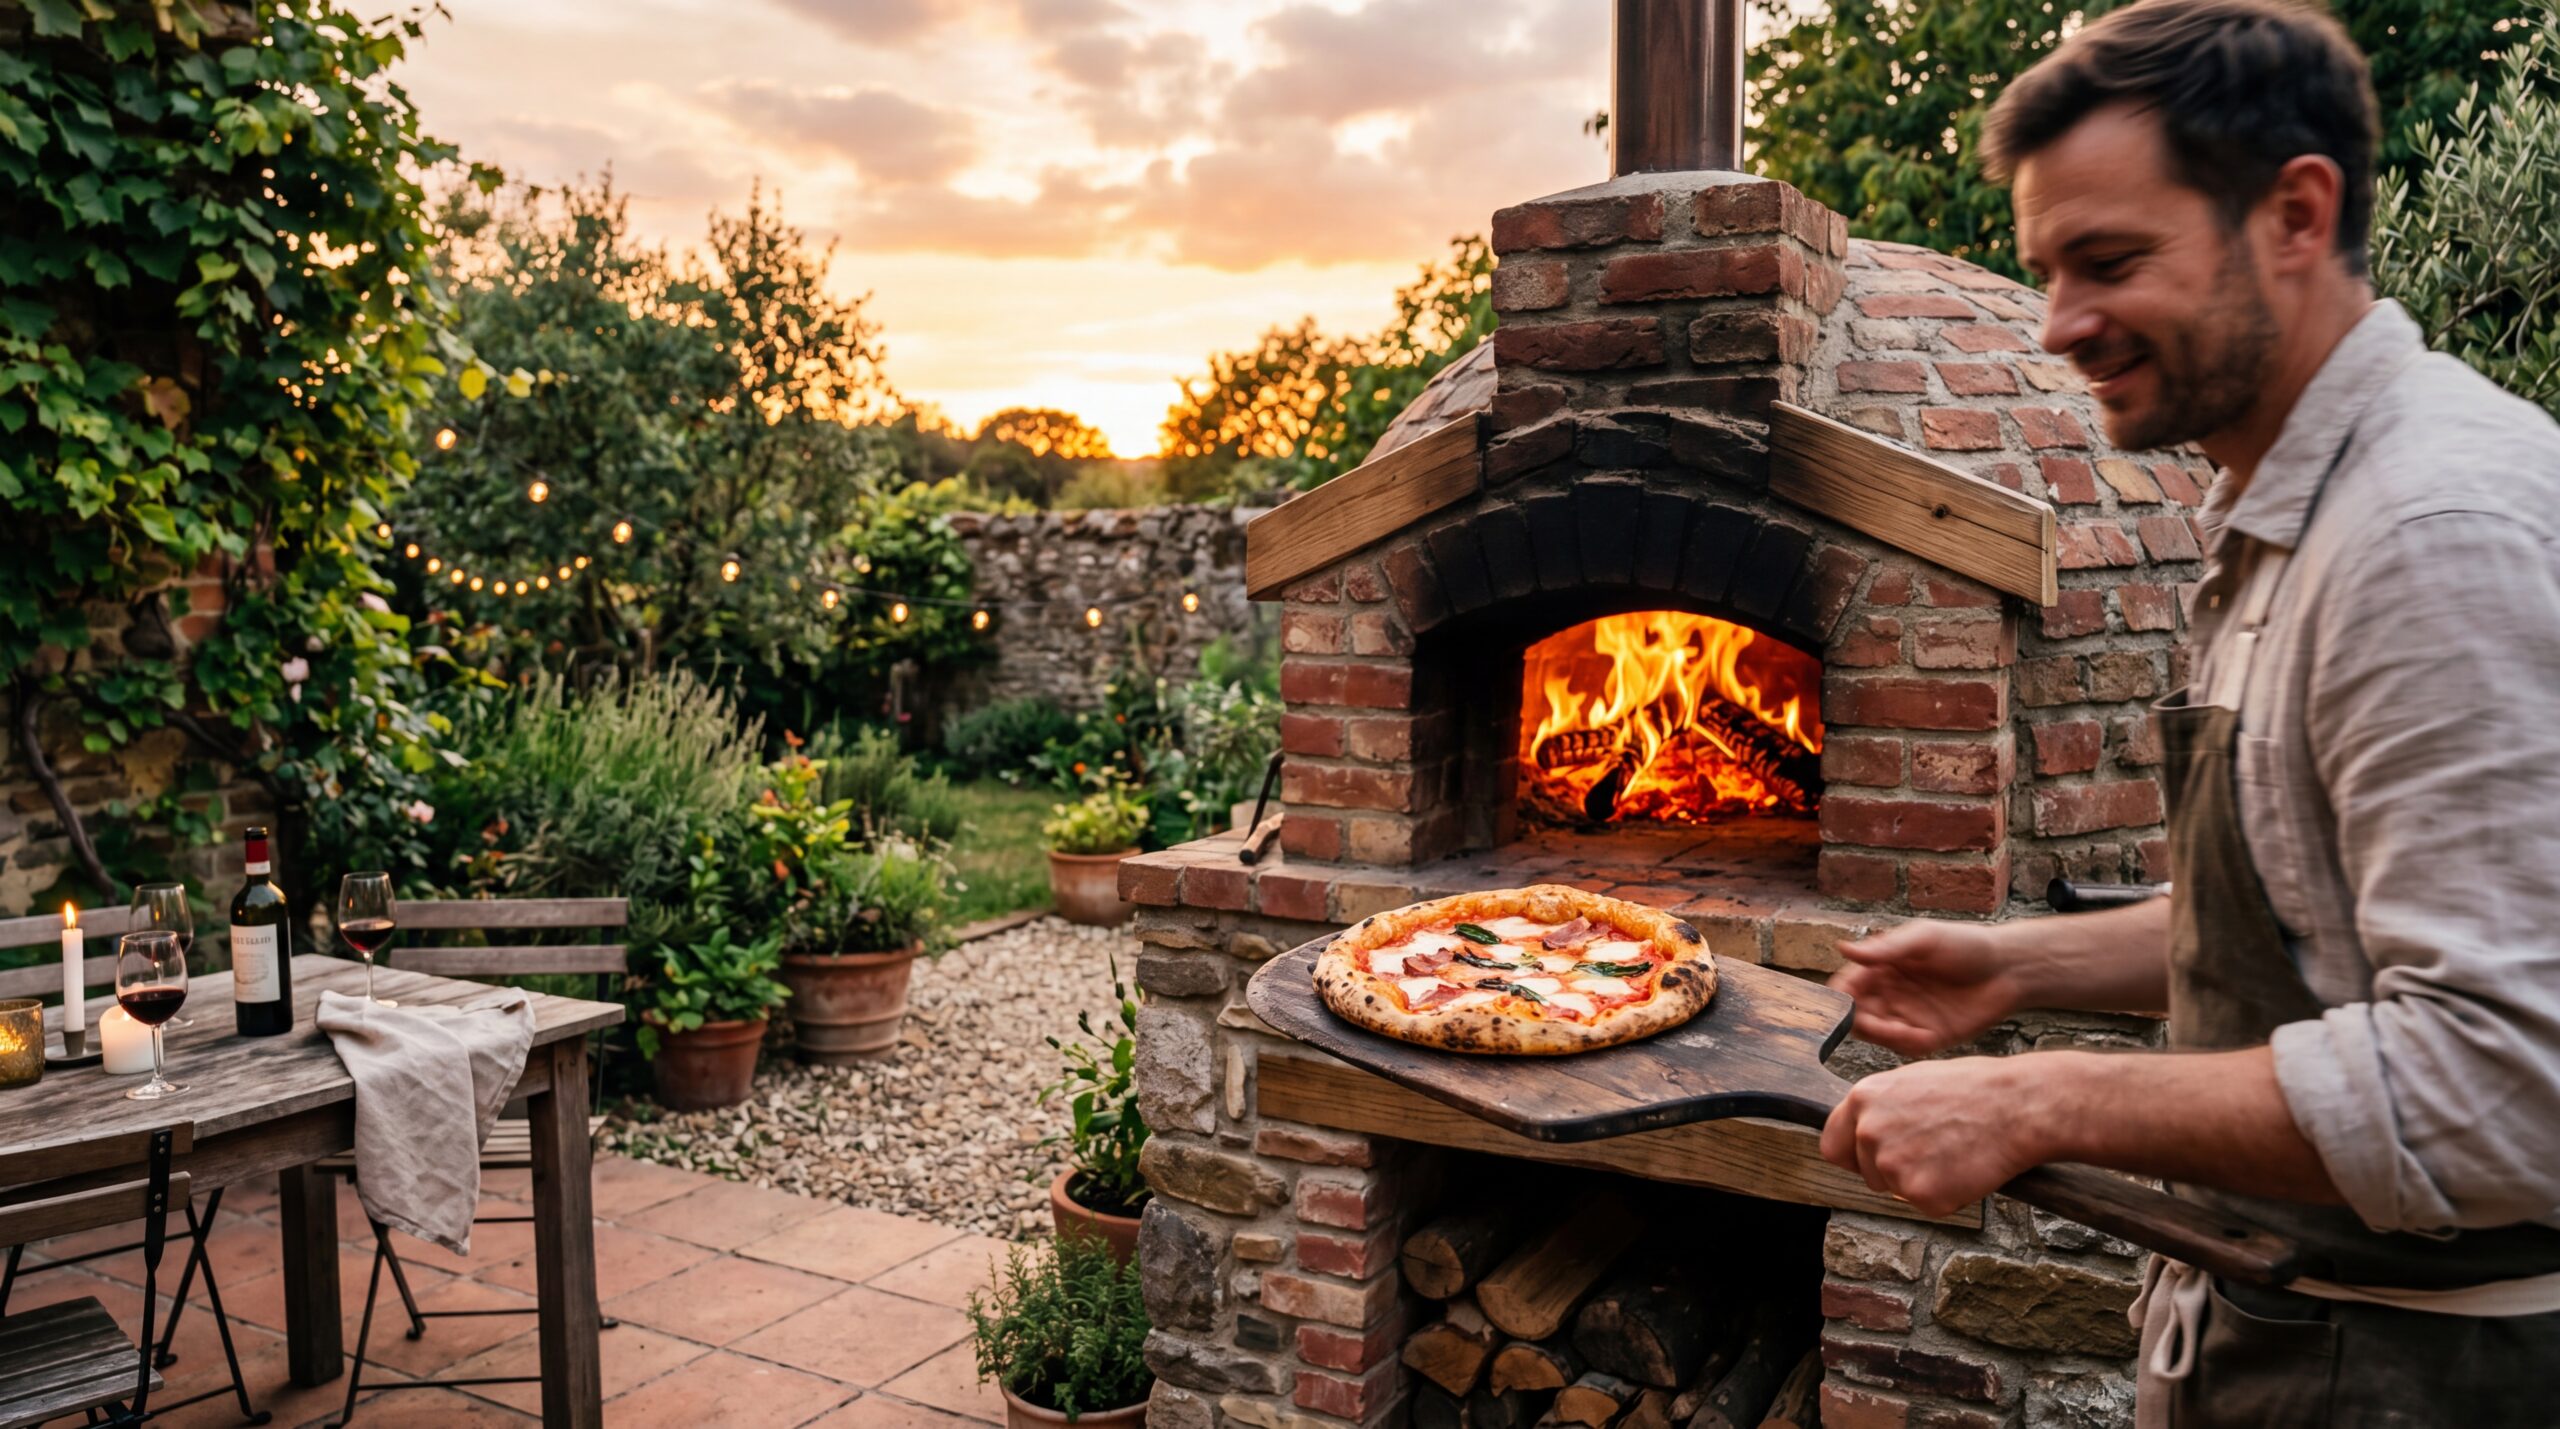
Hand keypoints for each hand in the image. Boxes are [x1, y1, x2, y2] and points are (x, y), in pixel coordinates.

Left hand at [1819, 1056, 2053, 1217]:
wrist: (2018, 1106)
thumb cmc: (1974, 1089)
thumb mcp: (1912, 1083)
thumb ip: (1881, 1109)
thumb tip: (1865, 1131)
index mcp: (1863, 1100)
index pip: (1833, 1145)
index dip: (1853, 1157)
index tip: (1868, 1161)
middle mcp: (1869, 1132)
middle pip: (1867, 1173)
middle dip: (1893, 1171)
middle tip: (1933, 1152)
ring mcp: (1892, 1165)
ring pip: (1898, 1191)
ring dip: (1923, 1182)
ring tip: (1955, 1152)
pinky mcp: (1920, 1195)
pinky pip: (1929, 1206)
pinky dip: (1949, 1196)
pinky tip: (1968, 1168)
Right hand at [1828, 919, 2020, 1056]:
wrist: (2009, 970)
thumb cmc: (1966, 944)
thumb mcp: (1923, 938)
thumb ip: (1885, 948)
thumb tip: (1842, 948)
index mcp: (1882, 967)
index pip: (1846, 986)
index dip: (1841, 998)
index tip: (1848, 1006)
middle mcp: (1889, 992)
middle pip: (1855, 1016)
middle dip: (1863, 1024)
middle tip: (1882, 1026)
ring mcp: (1907, 1015)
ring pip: (1876, 1035)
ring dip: (1886, 1037)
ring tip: (1911, 1032)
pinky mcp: (1927, 1036)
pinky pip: (1904, 1048)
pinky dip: (1908, 1046)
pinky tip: (1927, 1037)